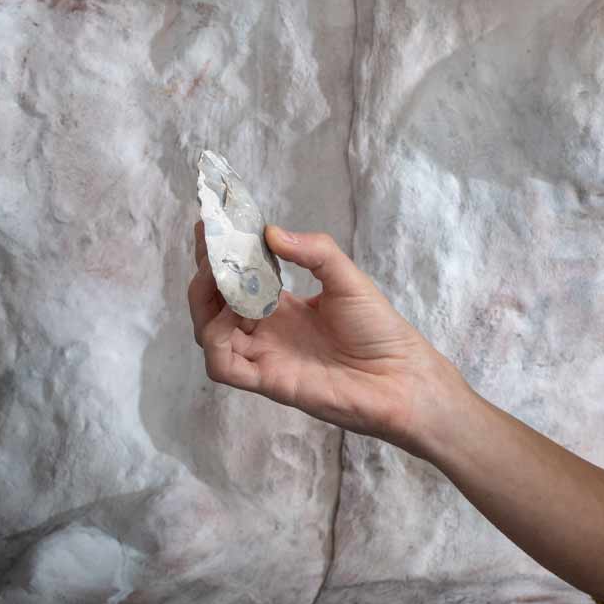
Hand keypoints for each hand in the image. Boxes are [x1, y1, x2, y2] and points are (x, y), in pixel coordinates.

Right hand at [187, 220, 461, 457]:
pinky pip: (223, 366)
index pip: (239, 277)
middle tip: (211, 248)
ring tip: (216, 276)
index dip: (222, 254)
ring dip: (205, 303)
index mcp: (282, 306)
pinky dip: (215, 342)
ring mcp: (264, 355)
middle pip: (215, 304)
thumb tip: (271, 231)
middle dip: (208, 274)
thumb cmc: (377, 329)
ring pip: (210, 332)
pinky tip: (227, 317)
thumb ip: (315, 252)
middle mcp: (266, 330)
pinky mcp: (267, 380)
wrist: (399, 376)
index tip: (210, 224)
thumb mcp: (348, 279)